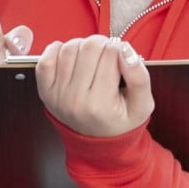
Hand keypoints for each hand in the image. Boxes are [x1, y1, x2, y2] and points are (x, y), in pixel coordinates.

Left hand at [36, 35, 153, 137]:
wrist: (98, 143)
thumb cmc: (121, 121)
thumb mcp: (143, 104)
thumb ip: (140, 77)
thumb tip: (125, 49)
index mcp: (100, 104)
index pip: (110, 54)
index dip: (119, 48)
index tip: (122, 57)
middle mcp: (75, 100)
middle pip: (89, 48)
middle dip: (103, 44)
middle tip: (108, 54)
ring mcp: (57, 96)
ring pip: (69, 49)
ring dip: (83, 46)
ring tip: (92, 57)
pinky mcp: (46, 92)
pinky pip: (45, 61)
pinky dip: (57, 51)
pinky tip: (71, 57)